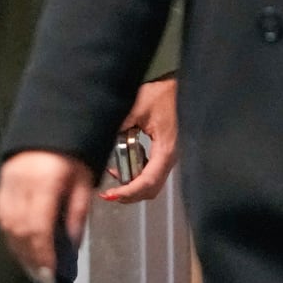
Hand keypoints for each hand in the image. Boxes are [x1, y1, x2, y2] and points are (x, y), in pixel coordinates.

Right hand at [0, 151, 92, 282]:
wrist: (54, 116)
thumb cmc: (73, 147)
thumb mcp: (84, 178)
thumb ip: (77, 212)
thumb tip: (72, 244)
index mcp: (44, 180)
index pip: (38, 227)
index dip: (43, 254)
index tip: (50, 274)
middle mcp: (21, 181)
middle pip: (19, 230)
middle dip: (30, 258)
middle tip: (42, 276)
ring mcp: (8, 179)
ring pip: (6, 224)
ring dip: (17, 249)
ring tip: (31, 266)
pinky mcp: (2, 179)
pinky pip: (1, 212)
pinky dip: (10, 233)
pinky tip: (20, 245)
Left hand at [102, 77, 178, 203]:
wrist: (179, 88)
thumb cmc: (162, 95)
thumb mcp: (138, 106)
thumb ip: (121, 124)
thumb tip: (103, 138)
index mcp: (165, 150)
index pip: (147, 181)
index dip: (128, 191)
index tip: (110, 194)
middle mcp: (169, 158)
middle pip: (150, 189)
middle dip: (129, 194)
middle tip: (109, 193)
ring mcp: (168, 156)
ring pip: (151, 183)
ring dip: (133, 186)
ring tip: (114, 180)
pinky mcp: (165, 152)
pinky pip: (152, 172)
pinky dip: (137, 175)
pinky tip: (123, 165)